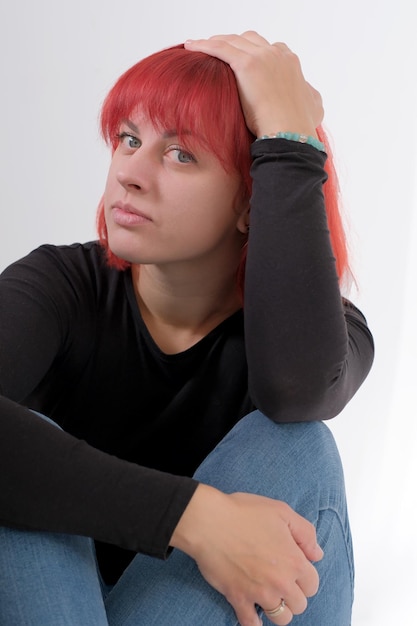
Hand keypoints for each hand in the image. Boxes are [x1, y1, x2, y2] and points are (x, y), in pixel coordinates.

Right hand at [170, 484, 322, 625]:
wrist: (210, 521)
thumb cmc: (244, 512)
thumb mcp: (281, 511)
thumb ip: (305, 533)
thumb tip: (317, 554)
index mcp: (294, 561)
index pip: (312, 584)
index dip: (304, 576)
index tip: (293, 568)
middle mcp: (281, 582)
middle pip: (299, 604)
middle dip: (293, 594)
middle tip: (280, 580)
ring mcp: (260, 594)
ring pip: (281, 618)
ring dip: (278, 609)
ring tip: (269, 595)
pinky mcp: (238, 598)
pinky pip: (251, 624)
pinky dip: (254, 621)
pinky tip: (252, 611)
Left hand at [184, 31, 322, 139]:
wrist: (290, 132)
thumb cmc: (300, 125)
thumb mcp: (313, 106)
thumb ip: (309, 95)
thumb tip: (310, 96)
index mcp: (290, 61)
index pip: (268, 48)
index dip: (252, 52)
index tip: (242, 61)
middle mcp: (277, 53)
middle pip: (248, 39)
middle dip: (232, 43)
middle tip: (217, 51)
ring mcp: (261, 56)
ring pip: (232, 41)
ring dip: (215, 41)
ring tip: (200, 46)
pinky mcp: (246, 65)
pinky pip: (220, 48)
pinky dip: (204, 44)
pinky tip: (191, 46)